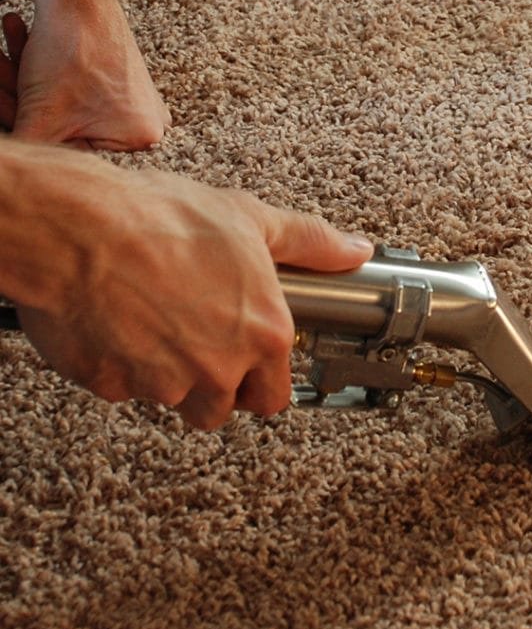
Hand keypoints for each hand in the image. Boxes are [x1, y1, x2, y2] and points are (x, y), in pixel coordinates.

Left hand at [3, 0, 169, 149]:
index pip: (73, 152)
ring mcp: (137, 99)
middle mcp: (148, 121)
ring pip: (66, 104)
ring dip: (26, 81)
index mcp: (141, 137)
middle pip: (69, 127)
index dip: (31, 133)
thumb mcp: (38, 118)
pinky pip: (75, 87)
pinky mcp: (122, 78)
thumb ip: (27, 150)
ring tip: (2, 52)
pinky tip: (20, 41)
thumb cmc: (70, 52)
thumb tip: (17, 169)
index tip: (6, 109)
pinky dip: (44, 71)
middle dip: (23, 101)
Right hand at [11, 156, 372, 428]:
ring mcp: (164, 383)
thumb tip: (354, 250)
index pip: (276, 396)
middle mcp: (220, 369)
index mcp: (263, 336)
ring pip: (172, 400)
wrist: (79, 226)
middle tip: (198, 344)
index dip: (261, 380)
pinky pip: (120, 387)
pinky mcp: (112, 385)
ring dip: (166, 375)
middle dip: (214, 388)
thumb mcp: (252, 220)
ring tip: (154, 322)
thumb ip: (310, 243)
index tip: (247, 360)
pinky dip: (119, 364)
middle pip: (223, 408)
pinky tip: (116, 321)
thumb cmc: (162, 219)